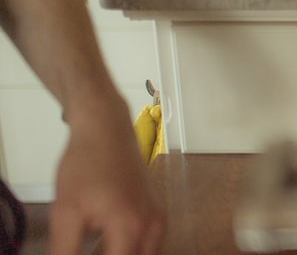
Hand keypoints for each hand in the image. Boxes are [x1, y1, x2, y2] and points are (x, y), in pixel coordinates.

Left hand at [50, 97, 164, 254]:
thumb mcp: (65, 213)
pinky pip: (149, 243)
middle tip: (88, 247)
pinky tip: (104, 240)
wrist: (106, 127)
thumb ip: (65, 251)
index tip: (83, 251)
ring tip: (94, 245)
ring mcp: (158, 216)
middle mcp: (152, 225)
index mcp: (131, 228)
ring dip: (123, 254)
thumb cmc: (85, 163)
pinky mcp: (157, 209)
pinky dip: (130, 248)